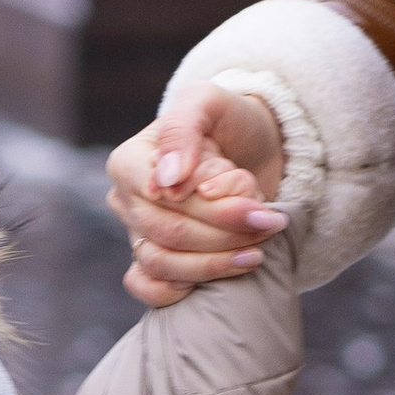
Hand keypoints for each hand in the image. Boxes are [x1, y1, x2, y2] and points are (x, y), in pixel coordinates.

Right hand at [106, 76, 287, 309]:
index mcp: (128, 162)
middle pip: (167, 232)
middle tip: (269, 225)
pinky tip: (215, 278)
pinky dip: (177, 291)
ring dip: (214, 264)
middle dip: (224, 234)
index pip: (162, 198)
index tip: (256, 207)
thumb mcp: (209, 103)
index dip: (210, 208)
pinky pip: (148, 287)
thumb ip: (183, 131)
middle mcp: (125, 200)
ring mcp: (136, 233)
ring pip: (162, 264)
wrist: (250, 146)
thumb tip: (166, 182)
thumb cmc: (228, 120)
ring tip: (256, 252)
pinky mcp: (152, 260)